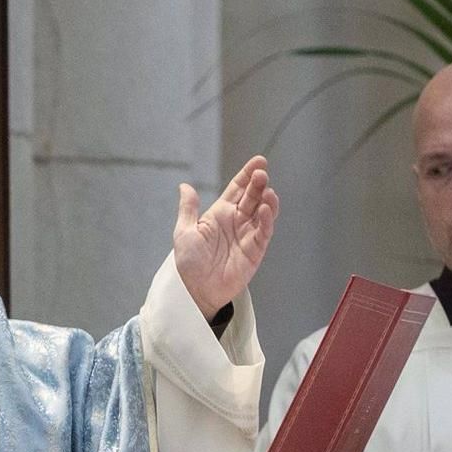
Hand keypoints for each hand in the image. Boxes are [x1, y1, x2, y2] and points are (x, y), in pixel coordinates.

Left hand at [173, 155, 278, 318]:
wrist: (194, 290)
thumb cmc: (189, 263)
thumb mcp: (184, 232)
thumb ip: (188, 208)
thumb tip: (185, 186)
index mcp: (220, 213)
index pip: (238, 188)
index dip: (247, 174)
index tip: (259, 161)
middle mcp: (237, 221)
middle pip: (252, 197)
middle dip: (258, 184)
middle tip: (261, 174)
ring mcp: (247, 235)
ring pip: (263, 212)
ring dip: (267, 200)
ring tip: (267, 190)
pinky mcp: (255, 250)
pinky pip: (264, 232)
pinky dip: (267, 220)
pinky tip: (266, 209)